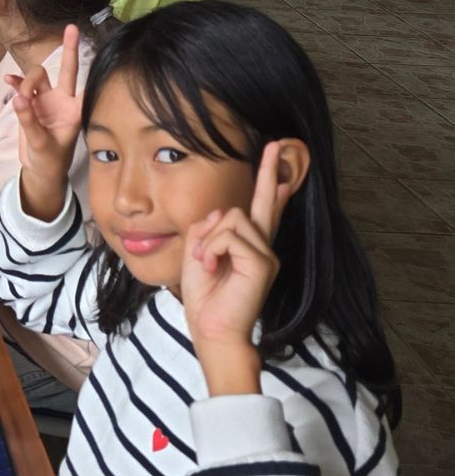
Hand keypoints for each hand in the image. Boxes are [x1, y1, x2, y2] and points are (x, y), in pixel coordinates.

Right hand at [6, 25, 82, 214]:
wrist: (40, 171)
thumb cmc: (50, 161)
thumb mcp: (40, 143)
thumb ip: (29, 120)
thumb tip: (17, 98)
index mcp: (74, 110)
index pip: (84, 85)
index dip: (88, 68)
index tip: (89, 48)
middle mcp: (63, 101)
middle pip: (66, 71)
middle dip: (69, 49)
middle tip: (71, 29)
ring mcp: (47, 102)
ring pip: (38, 78)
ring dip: (26, 81)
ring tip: (19, 97)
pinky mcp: (32, 105)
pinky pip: (22, 88)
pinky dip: (15, 83)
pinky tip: (7, 82)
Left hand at [183, 143, 289, 393]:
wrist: (212, 330)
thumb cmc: (205, 296)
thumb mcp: (197, 254)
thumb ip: (206, 229)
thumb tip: (221, 213)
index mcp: (247, 244)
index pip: (262, 208)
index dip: (269, 183)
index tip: (277, 160)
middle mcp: (262, 245)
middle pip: (262, 202)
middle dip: (267, 172)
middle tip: (273, 146)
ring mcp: (266, 253)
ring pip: (231, 217)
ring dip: (208, 239)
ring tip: (207, 263)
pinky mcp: (263, 263)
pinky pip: (229, 236)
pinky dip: (211, 250)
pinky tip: (212, 268)